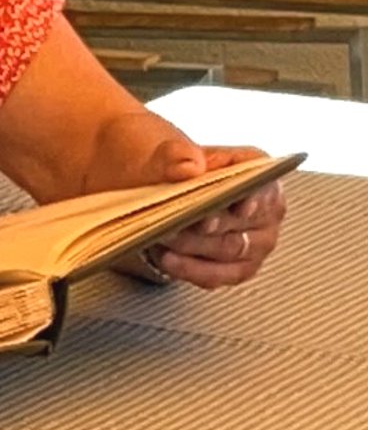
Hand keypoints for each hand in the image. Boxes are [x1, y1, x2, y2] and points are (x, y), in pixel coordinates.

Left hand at [123, 142, 285, 289]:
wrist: (162, 192)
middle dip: (209, 223)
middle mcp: (266, 211)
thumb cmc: (175, 172)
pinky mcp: (237, 269)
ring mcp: (256, 243)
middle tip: (180, 221)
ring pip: (230, 250)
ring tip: (164, 237)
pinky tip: (167, 258)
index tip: (239, 207)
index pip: (265, 185)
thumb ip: (178, 155)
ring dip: (195, 246)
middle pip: (242, 221)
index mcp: (258, 175)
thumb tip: (190, 166)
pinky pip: (218, 275)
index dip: (254, 197)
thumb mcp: (170, 154)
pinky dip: (190, 269)